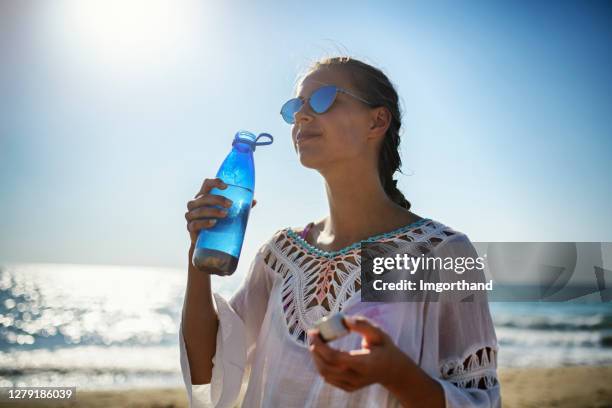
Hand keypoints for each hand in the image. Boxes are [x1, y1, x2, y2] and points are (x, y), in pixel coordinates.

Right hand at [185, 178, 256, 245]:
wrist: (207, 243)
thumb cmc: (218, 223)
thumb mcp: (228, 213)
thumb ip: (239, 206)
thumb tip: (253, 201)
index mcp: (204, 196)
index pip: (207, 184)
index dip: (215, 182)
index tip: (226, 186)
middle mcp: (195, 203)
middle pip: (204, 197)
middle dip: (218, 199)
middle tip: (230, 204)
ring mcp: (191, 215)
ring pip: (200, 210)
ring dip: (213, 211)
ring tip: (225, 214)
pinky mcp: (190, 227)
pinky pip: (195, 224)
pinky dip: (204, 223)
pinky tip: (213, 223)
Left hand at [308, 315, 444, 406]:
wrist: (393, 370)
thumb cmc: (384, 348)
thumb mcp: (378, 333)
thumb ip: (363, 325)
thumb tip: (344, 320)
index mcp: (364, 363)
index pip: (335, 357)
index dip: (320, 345)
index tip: (314, 332)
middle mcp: (357, 377)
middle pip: (327, 366)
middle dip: (315, 349)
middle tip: (312, 334)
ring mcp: (352, 385)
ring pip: (325, 374)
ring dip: (316, 357)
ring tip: (315, 341)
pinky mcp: (348, 388)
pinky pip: (328, 378)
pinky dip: (321, 365)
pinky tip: (322, 353)